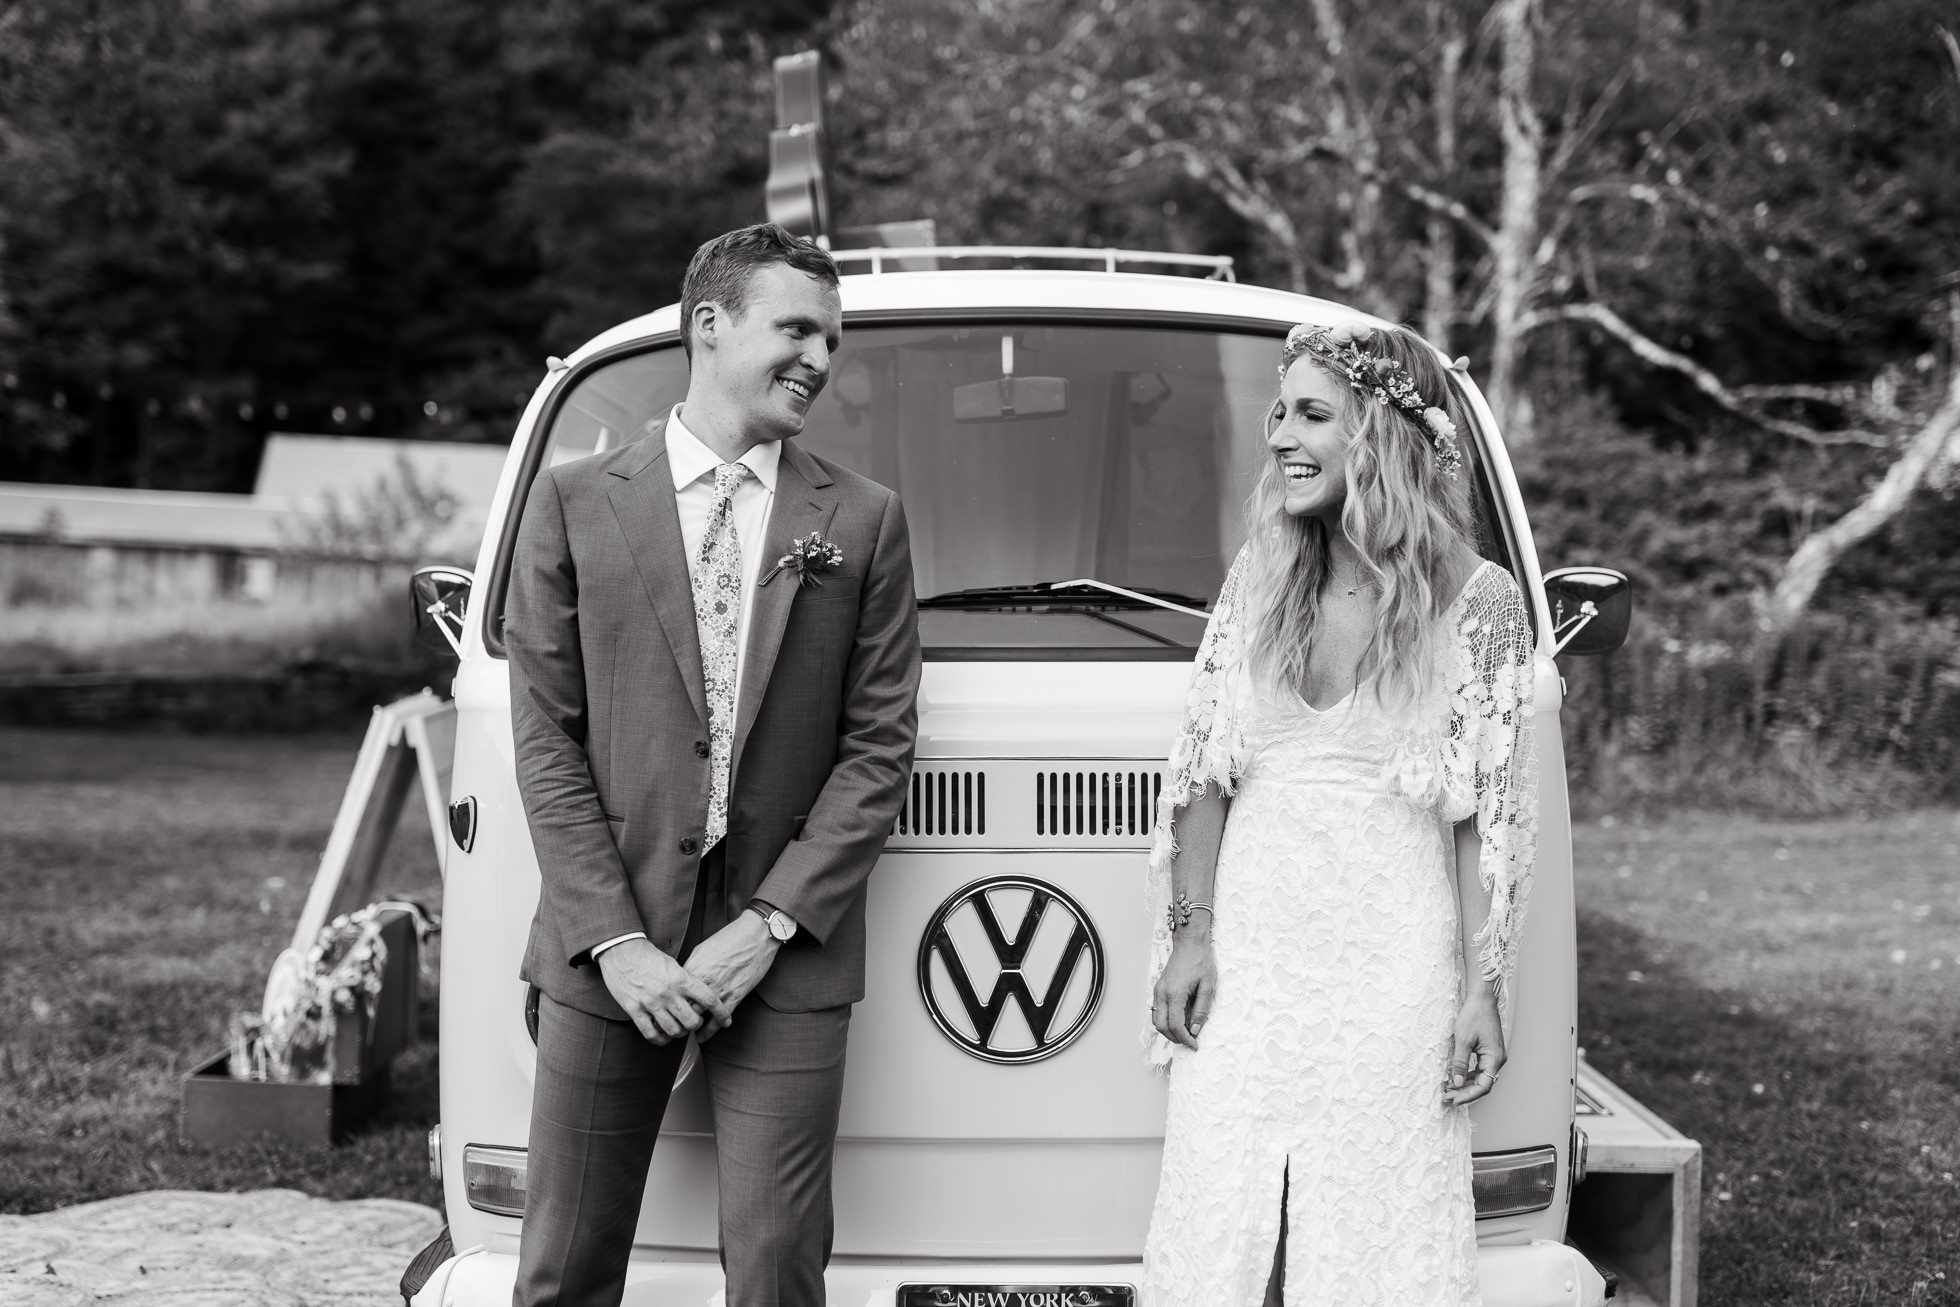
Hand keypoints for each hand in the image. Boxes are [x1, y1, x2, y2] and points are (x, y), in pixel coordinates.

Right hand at [595, 938, 731, 1044]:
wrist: (621, 950)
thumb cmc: (649, 956)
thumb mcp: (674, 965)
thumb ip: (687, 981)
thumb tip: (700, 998)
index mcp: (681, 979)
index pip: (709, 999)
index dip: (721, 1013)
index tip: (726, 1020)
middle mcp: (668, 993)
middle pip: (692, 1021)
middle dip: (696, 1024)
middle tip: (693, 1021)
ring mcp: (650, 1003)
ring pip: (673, 1031)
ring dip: (679, 1033)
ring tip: (678, 1027)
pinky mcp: (634, 1009)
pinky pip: (651, 1034)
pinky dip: (660, 1039)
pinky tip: (663, 1035)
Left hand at [681, 913, 781, 1032]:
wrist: (755, 935)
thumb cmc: (731, 938)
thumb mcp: (703, 949)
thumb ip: (692, 966)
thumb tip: (684, 979)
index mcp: (694, 968)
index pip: (675, 992)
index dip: (669, 1002)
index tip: (667, 1008)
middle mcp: (704, 981)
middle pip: (683, 1006)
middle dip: (677, 1016)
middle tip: (673, 1023)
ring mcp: (720, 990)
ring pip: (698, 1016)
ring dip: (691, 1026)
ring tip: (685, 1032)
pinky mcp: (735, 996)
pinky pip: (718, 1019)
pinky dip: (709, 1031)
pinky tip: (703, 1037)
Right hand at [1151, 936, 1216, 1049]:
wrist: (1190, 943)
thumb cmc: (1200, 961)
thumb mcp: (1208, 986)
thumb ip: (1201, 1010)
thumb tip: (1195, 1030)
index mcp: (1174, 994)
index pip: (1175, 1025)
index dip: (1185, 1039)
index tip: (1195, 1045)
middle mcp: (1162, 994)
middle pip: (1161, 1026)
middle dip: (1175, 1038)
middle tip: (1190, 1042)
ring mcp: (1158, 991)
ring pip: (1157, 1020)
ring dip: (1169, 1031)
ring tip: (1185, 1033)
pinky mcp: (1158, 989)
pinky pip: (1158, 1011)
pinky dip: (1166, 1021)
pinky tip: (1180, 1021)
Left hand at [1442, 985, 1504, 1106]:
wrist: (1482, 999)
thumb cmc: (1474, 1015)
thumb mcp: (1463, 1040)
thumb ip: (1459, 1063)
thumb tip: (1456, 1082)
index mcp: (1494, 1059)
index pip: (1483, 1086)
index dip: (1468, 1096)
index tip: (1454, 1100)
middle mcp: (1497, 1060)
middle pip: (1482, 1084)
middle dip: (1464, 1092)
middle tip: (1446, 1097)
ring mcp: (1493, 1056)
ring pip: (1480, 1078)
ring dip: (1465, 1085)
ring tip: (1448, 1090)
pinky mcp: (1488, 1052)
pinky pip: (1479, 1069)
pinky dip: (1467, 1075)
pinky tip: (1454, 1077)